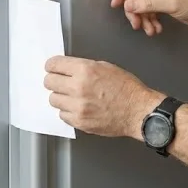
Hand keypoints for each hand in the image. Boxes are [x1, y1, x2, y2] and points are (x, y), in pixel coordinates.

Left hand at [44, 55, 161, 137]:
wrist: (139, 112)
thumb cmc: (127, 89)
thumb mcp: (107, 67)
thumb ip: (85, 67)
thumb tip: (68, 69)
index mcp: (85, 70)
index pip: (54, 65)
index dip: (52, 66)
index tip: (53, 68)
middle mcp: (78, 87)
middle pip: (49, 82)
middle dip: (54, 81)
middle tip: (61, 82)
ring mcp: (77, 107)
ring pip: (53, 99)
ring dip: (61, 97)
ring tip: (73, 97)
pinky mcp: (79, 122)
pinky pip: (62, 115)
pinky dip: (68, 111)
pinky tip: (80, 108)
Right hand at [111, 0, 187, 35]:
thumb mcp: (171, 3)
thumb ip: (147, 4)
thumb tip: (126, 6)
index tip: (116, 6)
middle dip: (134, 10)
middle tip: (136, 25)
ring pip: (140, 5)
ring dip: (142, 19)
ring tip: (150, 31)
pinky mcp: (163, 3)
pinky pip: (149, 11)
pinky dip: (150, 21)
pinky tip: (156, 30)